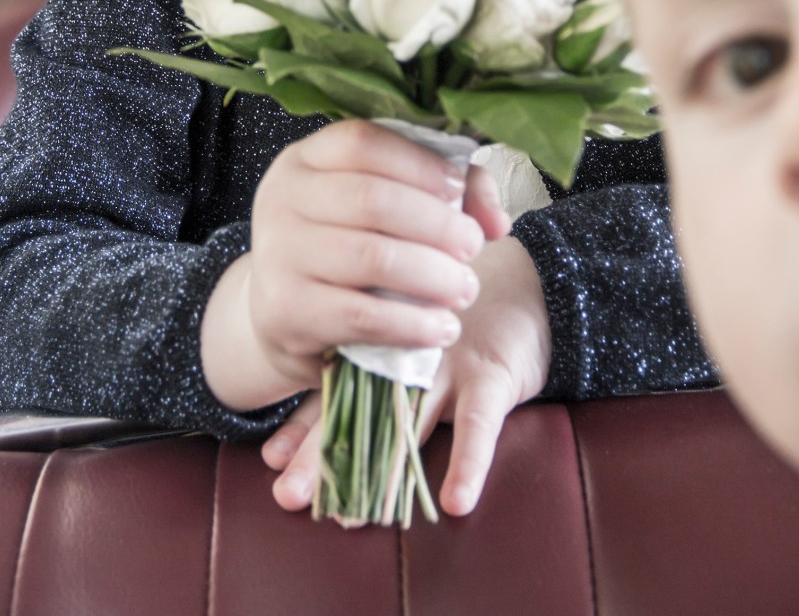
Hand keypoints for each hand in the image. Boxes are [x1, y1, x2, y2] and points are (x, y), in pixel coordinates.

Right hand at [201, 120, 509, 409]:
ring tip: (465, 290)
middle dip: (437, 224)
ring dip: (433, 276)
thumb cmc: (349, 247)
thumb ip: (448, 194)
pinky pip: (361, 315)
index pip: (361, 142)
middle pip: (372, 199)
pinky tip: (441, 328)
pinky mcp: (284, 311)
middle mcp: (282, 199)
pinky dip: (411, 324)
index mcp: (305, 160)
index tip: (457, 189)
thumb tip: (496, 220)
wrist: (286, 318)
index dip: (418, 162)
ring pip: (372, 257)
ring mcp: (278, 255)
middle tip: (473, 247)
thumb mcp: (385, 206)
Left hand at [261, 234, 549, 515]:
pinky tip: (456, 500)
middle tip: (288, 495)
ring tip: (353, 517)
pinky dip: (469, 462)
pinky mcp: (491, 375)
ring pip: (407, 422)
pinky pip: (479, 424)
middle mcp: (405, 357)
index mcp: (384, 348)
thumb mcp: (413, 344)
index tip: (271, 461)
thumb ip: (362, 385)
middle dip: (321, 454)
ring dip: (379, 472)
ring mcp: (446, 365)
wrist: (527, 281)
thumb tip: (293, 444)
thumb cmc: (460, 324)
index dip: (302, 427)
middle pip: (357, 410)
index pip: (333, 392)